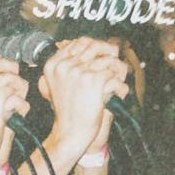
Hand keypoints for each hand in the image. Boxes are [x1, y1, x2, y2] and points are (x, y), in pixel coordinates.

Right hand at [39, 36, 131, 158]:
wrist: (71, 132)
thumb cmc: (69, 109)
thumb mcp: (60, 84)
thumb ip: (70, 63)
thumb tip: (89, 44)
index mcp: (54, 65)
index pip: (78, 42)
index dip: (94, 46)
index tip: (103, 53)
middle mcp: (65, 66)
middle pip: (94, 46)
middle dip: (108, 54)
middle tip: (115, 63)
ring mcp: (79, 72)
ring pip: (107, 60)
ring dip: (117, 71)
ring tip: (118, 81)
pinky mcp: (94, 80)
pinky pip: (114, 74)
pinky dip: (120, 85)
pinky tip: (118, 94)